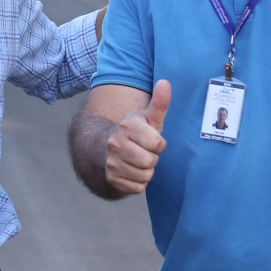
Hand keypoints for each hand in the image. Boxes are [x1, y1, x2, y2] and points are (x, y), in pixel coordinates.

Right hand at [103, 79, 170, 195]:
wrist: (104, 149)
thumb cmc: (134, 133)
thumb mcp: (147, 118)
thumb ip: (159, 103)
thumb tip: (165, 82)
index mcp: (126, 127)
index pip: (156, 143)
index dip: (158, 144)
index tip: (151, 140)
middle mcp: (115, 144)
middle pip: (149, 161)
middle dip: (152, 158)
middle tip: (144, 152)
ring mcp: (111, 163)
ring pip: (144, 176)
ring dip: (146, 171)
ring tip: (138, 161)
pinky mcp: (111, 179)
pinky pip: (138, 187)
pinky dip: (139, 182)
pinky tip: (132, 171)